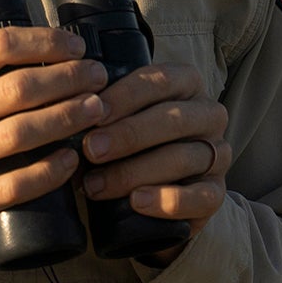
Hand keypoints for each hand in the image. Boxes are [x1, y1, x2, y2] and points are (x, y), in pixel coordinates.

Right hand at [0, 27, 109, 238]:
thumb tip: (55, 47)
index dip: (46, 42)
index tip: (77, 48)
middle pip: (17, 89)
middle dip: (68, 79)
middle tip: (97, 77)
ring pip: (20, 134)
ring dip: (67, 118)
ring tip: (96, 108)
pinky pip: (15, 185)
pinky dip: (50, 171)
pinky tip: (71, 158)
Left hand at [78, 64, 230, 255]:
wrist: (154, 193)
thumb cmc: (128, 143)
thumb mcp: (119, 116)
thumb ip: (101, 108)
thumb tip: (62, 111)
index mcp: (186, 84)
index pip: (159, 80)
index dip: (124, 95)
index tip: (91, 111)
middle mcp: (208, 114)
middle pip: (172, 118)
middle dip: (127, 134)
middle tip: (89, 150)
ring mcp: (218, 154)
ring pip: (183, 157)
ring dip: (135, 171)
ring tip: (97, 185)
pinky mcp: (216, 193)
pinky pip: (200, 196)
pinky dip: (166, 200)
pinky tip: (136, 202)